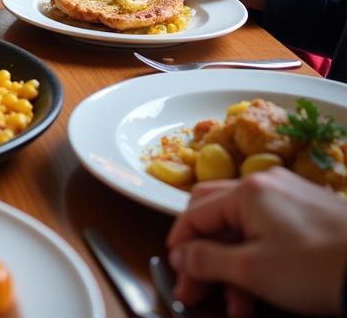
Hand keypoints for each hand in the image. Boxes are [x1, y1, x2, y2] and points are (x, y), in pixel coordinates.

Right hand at [167, 167, 346, 315]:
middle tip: (196, 288)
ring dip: (232, 266)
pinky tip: (259, 288)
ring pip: (243, 227)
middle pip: (215, 215)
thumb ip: (207, 261)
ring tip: (236, 307)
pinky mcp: (309, 211)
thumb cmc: (314, 268)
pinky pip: (268, 229)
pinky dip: (256, 257)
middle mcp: (264, 183)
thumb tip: (179, 257)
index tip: (175, 273)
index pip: (195, 212)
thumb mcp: (252, 270)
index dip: (179, 244)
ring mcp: (289, 195)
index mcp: (246, 190)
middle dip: (203, 255)